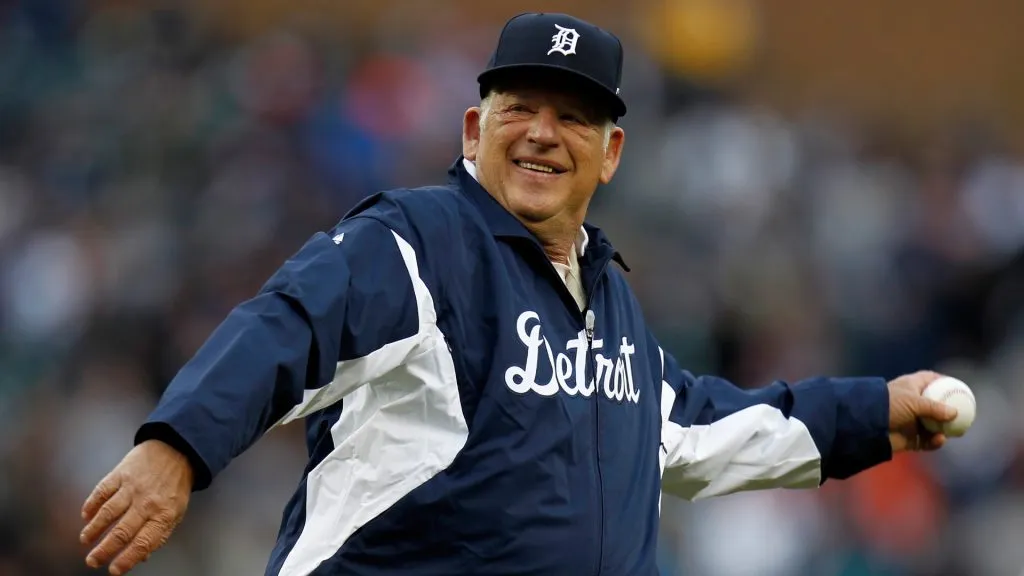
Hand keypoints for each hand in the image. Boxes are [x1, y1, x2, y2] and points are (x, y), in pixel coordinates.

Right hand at [80, 440, 193, 574]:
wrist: (177, 449)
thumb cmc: (175, 485)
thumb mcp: (176, 511)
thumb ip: (159, 534)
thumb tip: (142, 557)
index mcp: (164, 514)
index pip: (143, 543)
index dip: (126, 559)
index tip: (113, 570)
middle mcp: (148, 502)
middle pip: (121, 532)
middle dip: (104, 550)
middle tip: (92, 561)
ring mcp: (133, 486)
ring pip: (108, 513)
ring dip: (93, 529)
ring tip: (85, 540)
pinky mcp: (121, 473)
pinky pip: (102, 491)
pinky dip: (91, 505)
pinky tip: (85, 516)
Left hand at [887, 370, 958, 452]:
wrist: (866, 426)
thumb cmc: (888, 405)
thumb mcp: (913, 402)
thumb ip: (934, 407)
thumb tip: (954, 413)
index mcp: (910, 387)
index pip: (929, 379)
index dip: (943, 381)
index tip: (958, 386)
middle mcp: (911, 403)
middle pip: (935, 405)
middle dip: (949, 411)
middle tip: (965, 414)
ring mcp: (910, 421)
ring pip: (933, 425)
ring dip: (944, 429)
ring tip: (956, 431)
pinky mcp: (909, 438)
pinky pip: (927, 440)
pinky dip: (934, 441)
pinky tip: (939, 440)